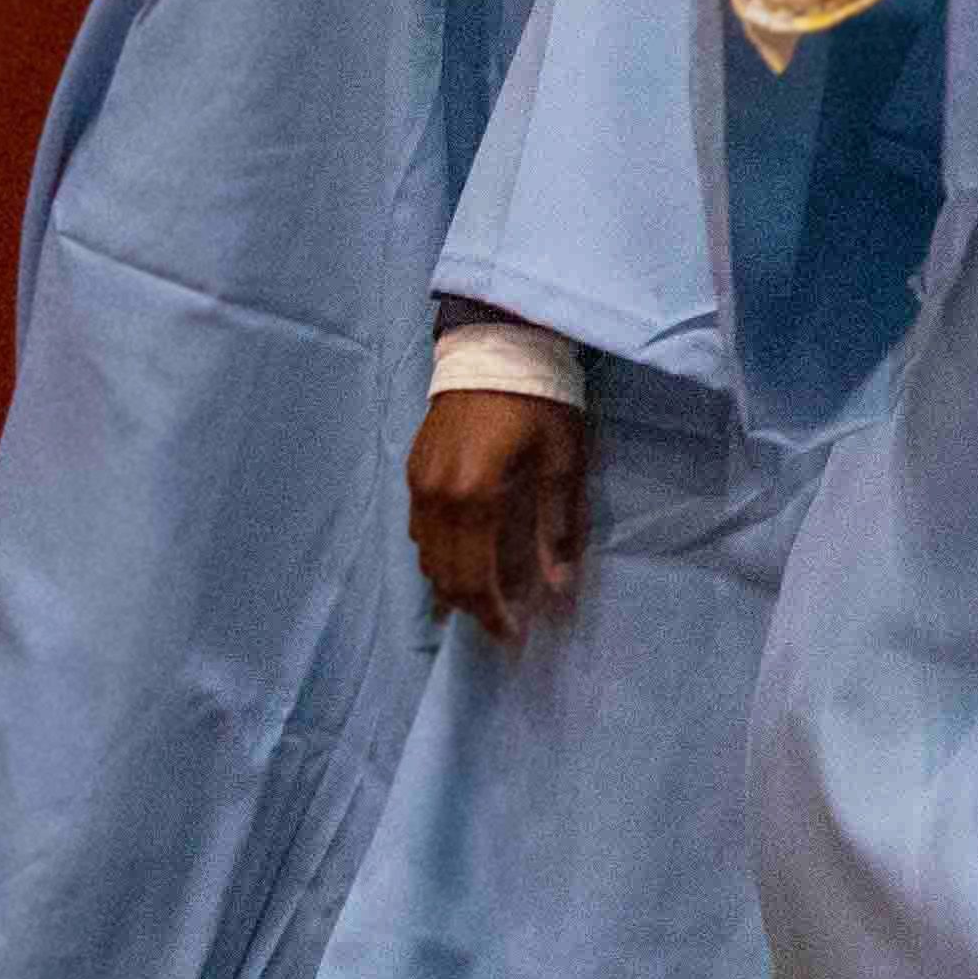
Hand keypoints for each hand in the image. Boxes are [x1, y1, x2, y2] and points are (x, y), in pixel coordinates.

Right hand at [409, 386, 589, 638]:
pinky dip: (439, 553)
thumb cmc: (540, 399)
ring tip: (483, 600)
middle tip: (501, 626)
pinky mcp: (414, 467)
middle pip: (444, 575)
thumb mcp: (563, 460)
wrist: (497, 341)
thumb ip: (557, 525)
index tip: (514, 636)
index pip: (474, 579)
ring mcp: (418, 482)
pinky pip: (419, 528)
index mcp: (473, 498)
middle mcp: (435, 496)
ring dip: (452, 584)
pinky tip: (461, 558)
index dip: (493, 614)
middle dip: (471, 607)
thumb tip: (559, 585)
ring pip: (425, 555)